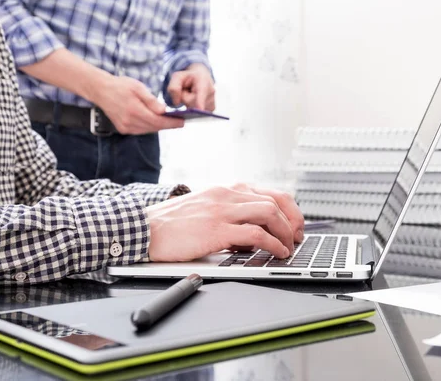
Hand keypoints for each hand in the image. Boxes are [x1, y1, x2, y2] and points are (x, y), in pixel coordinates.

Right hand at [88, 72, 183, 134]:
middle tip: (178, 120)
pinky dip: (149, 126)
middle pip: (154, 127)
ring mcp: (125, 127)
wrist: (101, 90)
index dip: (171, 123)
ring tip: (169, 121)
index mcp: (134, 111)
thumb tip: (163, 111)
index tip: (182, 122)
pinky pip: (141, 130)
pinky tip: (154, 120)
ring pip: (148, 130)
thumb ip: (151, 100)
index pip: (158, 121)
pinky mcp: (123, 129)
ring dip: (158, 126)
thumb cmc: (120, 86)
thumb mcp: (138, 87)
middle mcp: (129, 122)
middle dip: (167, 124)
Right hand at [147, 184, 303, 261]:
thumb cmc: (171, 223)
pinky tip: (277, 252)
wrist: (144, 228)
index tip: (295, 224)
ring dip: (286, 232)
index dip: (289, 209)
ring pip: (269, 212)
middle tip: (297, 237)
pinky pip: (255, 233)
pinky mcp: (216, 229)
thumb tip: (252, 234)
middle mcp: (227, 194)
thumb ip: (229, 215)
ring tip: (290, 247)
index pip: (269, 192)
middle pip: (275, 200)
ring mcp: (222, 210)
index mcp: (225, 189)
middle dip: (293, 220)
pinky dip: (273, 243)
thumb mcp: (205, 209)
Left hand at [167, 63, 214, 110]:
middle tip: (187, 90)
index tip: (200, 109)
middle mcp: (211, 91)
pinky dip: (194, 108)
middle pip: (191, 103)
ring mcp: (213, 101)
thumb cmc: (188, 77)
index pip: (201, 92)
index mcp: (203, 80)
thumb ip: (173, 88)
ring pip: (193, 109)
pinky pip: (197, 113)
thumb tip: (176, 103)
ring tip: (192, 94)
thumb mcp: (177, 77)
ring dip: (189, 103)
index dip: (200, 101)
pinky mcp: (211, 108)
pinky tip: (196, 100)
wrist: (200, 77)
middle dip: (185, 98)